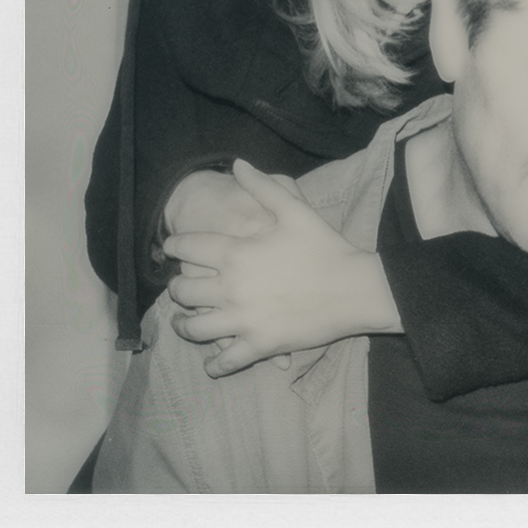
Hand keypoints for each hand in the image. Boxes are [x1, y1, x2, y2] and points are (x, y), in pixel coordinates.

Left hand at [164, 159, 400, 377]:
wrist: (355, 289)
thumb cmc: (326, 248)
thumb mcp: (295, 210)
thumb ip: (263, 187)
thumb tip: (238, 164)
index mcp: (236, 253)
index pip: (188, 248)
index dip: (175, 246)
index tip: (172, 247)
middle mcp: (232, 288)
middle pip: (183, 291)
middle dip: (177, 289)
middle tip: (180, 288)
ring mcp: (244, 320)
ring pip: (194, 329)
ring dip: (184, 325)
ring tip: (185, 322)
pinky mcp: (259, 345)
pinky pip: (225, 361)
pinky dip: (214, 364)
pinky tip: (211, 361)